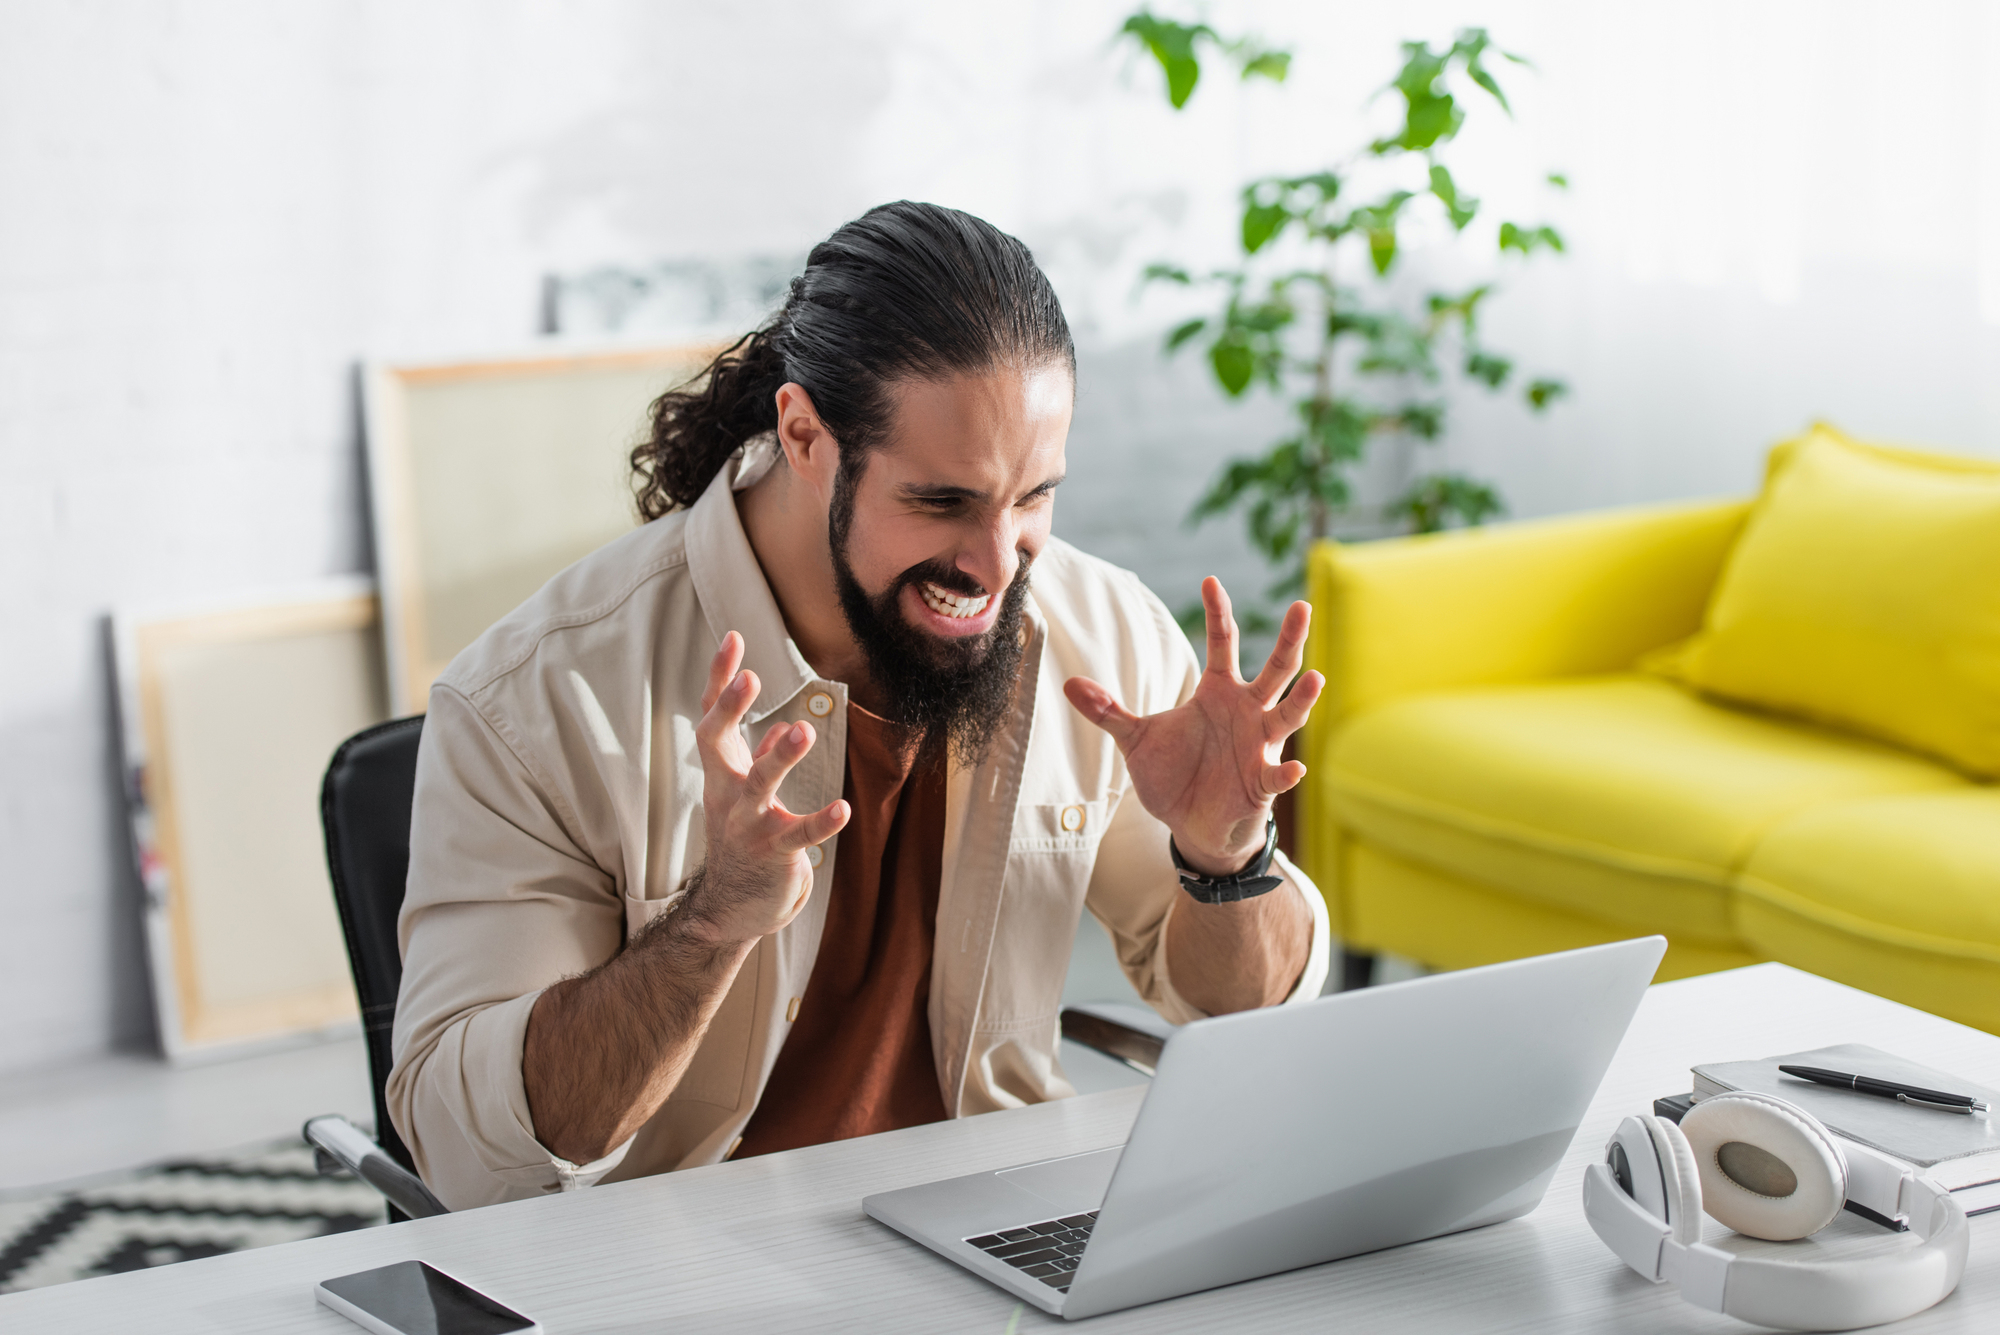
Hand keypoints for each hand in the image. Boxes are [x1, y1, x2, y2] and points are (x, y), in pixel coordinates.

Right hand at [681, 632, 849, 946]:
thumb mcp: (743, 795)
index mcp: (721, 773)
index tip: (732, 638)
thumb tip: (773, 727)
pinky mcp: (775, 853)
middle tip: (751, 677)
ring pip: (759, 784)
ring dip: (780, 757)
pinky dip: (821, 821)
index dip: (720, 679)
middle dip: (730, 709)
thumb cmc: (743, 842)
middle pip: (715, 742)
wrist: (733, 910)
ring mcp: (747, 824)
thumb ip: (755, 761)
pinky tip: (843, 807)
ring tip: (803, 730)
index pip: (712, 716)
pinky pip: (800, 834)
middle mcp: (726, 793)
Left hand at [1064, 577, 1322, 876]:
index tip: (1210, 581)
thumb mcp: (1136, 740)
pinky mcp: (1263, 783)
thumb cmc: (1173, 775)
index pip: (1222, 643)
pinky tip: (1292, 768)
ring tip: (1316, 677)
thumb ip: (1108, 712)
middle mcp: (1248, 711)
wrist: (1191, 825)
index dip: (1217, 612)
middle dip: (1290, 638)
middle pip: (1275, 668)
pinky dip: (1285, 772)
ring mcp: (1260, 746)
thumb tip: (1070, 685)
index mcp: (1219, 692)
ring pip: (1288, 715)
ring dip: (1302, 699)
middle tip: (1302, 606)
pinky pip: (1277, 774)